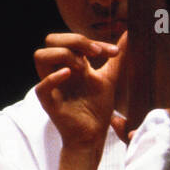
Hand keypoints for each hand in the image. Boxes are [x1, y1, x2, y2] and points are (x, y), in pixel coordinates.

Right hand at [33, 31, 124, 145]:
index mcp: (71, 63)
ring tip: (83, 67)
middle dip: (75, 41)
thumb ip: (117, 57)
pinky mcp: (49, 102)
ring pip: (41, 56)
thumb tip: (129, 34)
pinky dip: (54, 77)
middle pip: (52, 40)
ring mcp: (51, 85)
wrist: (93, 135)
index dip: (91, 40)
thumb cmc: (97, 107)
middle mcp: (58, 70)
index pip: (71, 39)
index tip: (114, 52)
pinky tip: (71, 74)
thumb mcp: (110, 77)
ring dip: (63, 55)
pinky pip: (41, 86)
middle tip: (96, 53)